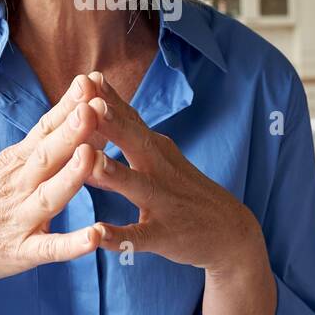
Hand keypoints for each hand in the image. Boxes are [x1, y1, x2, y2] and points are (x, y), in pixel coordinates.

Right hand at [0, 73, 110, 291]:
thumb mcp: (4, 166)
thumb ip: (39, 145)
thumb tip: (77, 112)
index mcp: (15, 163)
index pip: (43, 129)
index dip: (67, 106)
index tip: (90, 82)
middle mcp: (18, 186)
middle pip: (47, 155)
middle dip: (72, 130)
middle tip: (96, 105)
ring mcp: (19, 220)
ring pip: (49, 196)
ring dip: (71, 175)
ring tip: (91, 154)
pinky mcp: (21, 253)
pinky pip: (50, 249)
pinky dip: (72, 244)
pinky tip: (95, 236)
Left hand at [83, 72, 263, 273]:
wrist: (230, 231)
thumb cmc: (184, 189)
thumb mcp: (160, 157)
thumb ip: (127, 137)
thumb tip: (91, 110)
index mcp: (155, 148)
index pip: (129, 118)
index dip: (108, 99)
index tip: (84, 78)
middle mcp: (160, 169)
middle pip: (135, 142)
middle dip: (112, 123)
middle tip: (87, 104)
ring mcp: (164, 201)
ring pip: (137, 185)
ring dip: (114, 174)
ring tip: (91, 163)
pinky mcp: (166, 234)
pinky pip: (141, 236)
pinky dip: (121, 236)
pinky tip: (99, 234)